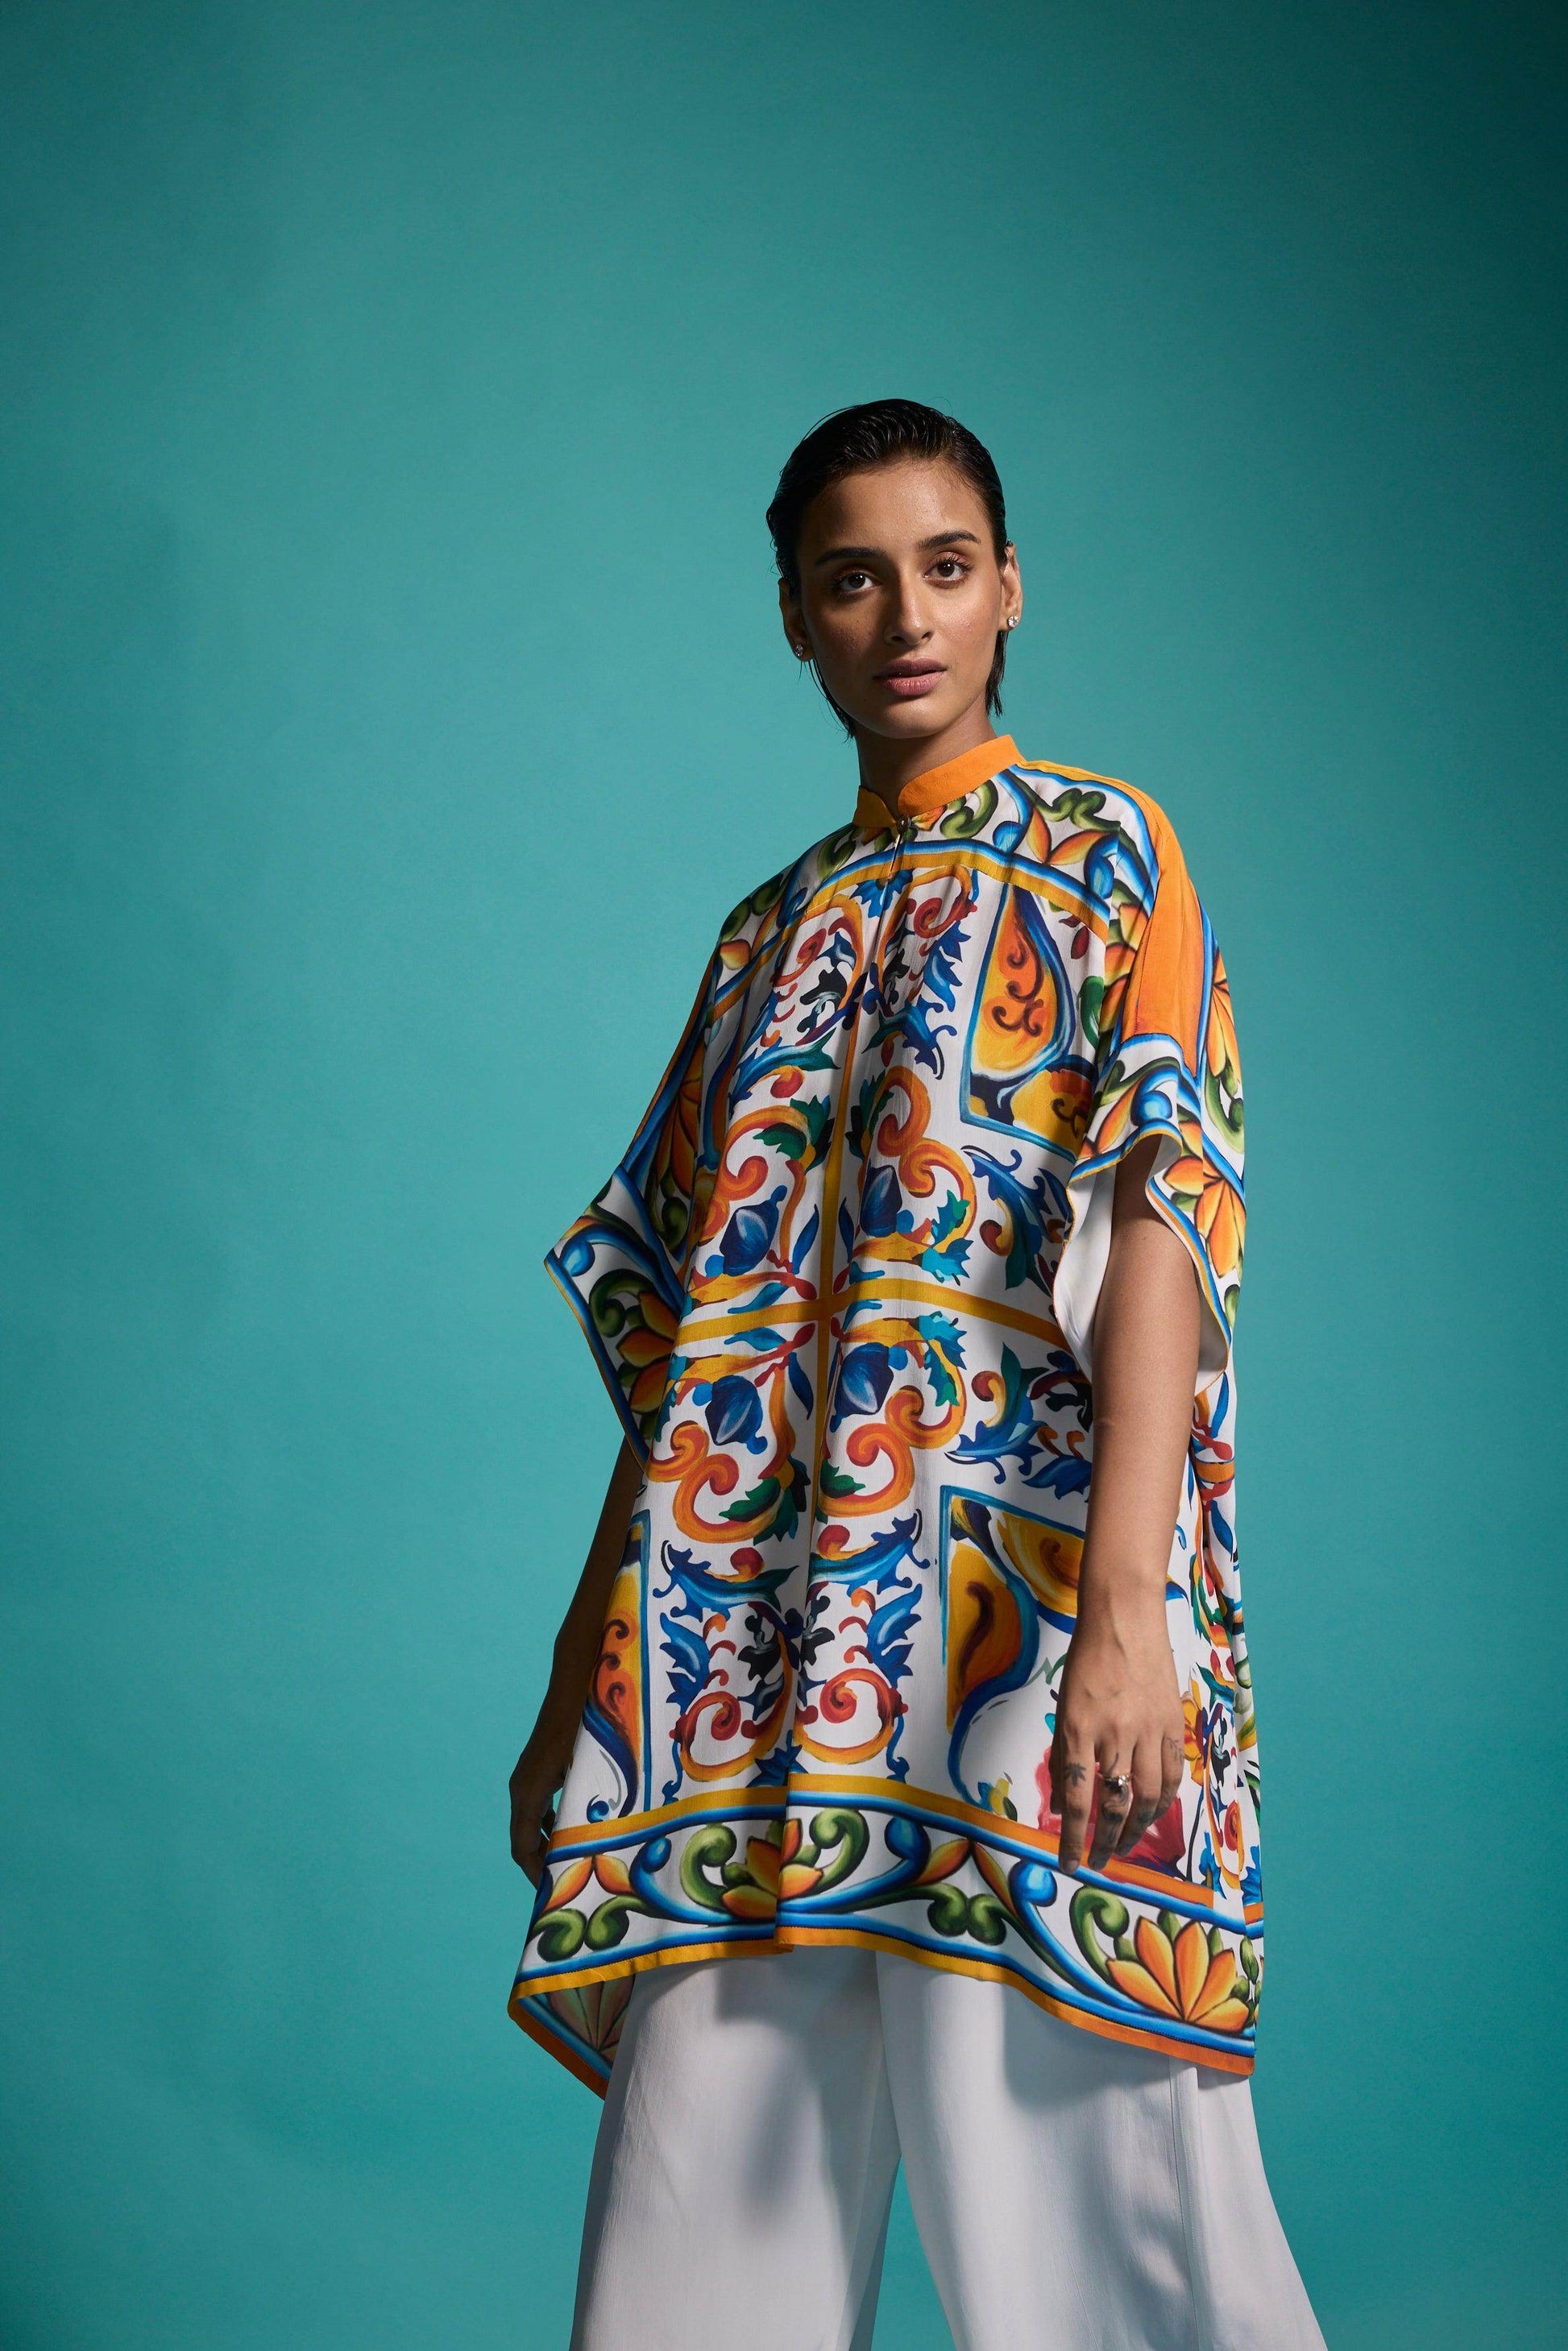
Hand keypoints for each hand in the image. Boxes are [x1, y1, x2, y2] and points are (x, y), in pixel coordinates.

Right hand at [508, 1694, 579, 1884]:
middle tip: (562, 1886)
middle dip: (539, 1864)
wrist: (573, 1691)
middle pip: (523, 1838)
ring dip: (545, 1846)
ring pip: (529, 1823)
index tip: (549, 1893)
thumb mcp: (584, 1775)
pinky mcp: (537, 1771)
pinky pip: (537, 1807)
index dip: (534, 1872)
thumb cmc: (584, 1730)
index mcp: (527, 1793)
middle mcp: (521, 1788)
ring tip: (569, 1865)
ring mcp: (527, 1778)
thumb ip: (581, 1810)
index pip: (522, 1846)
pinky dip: (549, 1826)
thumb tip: (588, 1847)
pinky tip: (571, 1832)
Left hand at [1049, 1610, 1183, 1873]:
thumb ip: (1064, 1756)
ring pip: (1148, 1797)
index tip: (1069, 1864)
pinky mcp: (1173, 1724)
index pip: (1077, 1799)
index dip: (1073, 1838)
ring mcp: (1149, 1730)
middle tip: (1100, 1861)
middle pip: (1115, 1805)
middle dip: (1105, 1841)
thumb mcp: (1064, 1707)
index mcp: (1080, 1730)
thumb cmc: (1087, 1659)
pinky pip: (1172, 1774)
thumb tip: (1061, 1802)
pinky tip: (1152, 1814)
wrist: (1125, 1618)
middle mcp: (1116, 1735)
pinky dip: (1163, 1802)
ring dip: (1136, 1829)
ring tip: (1124, 1845)